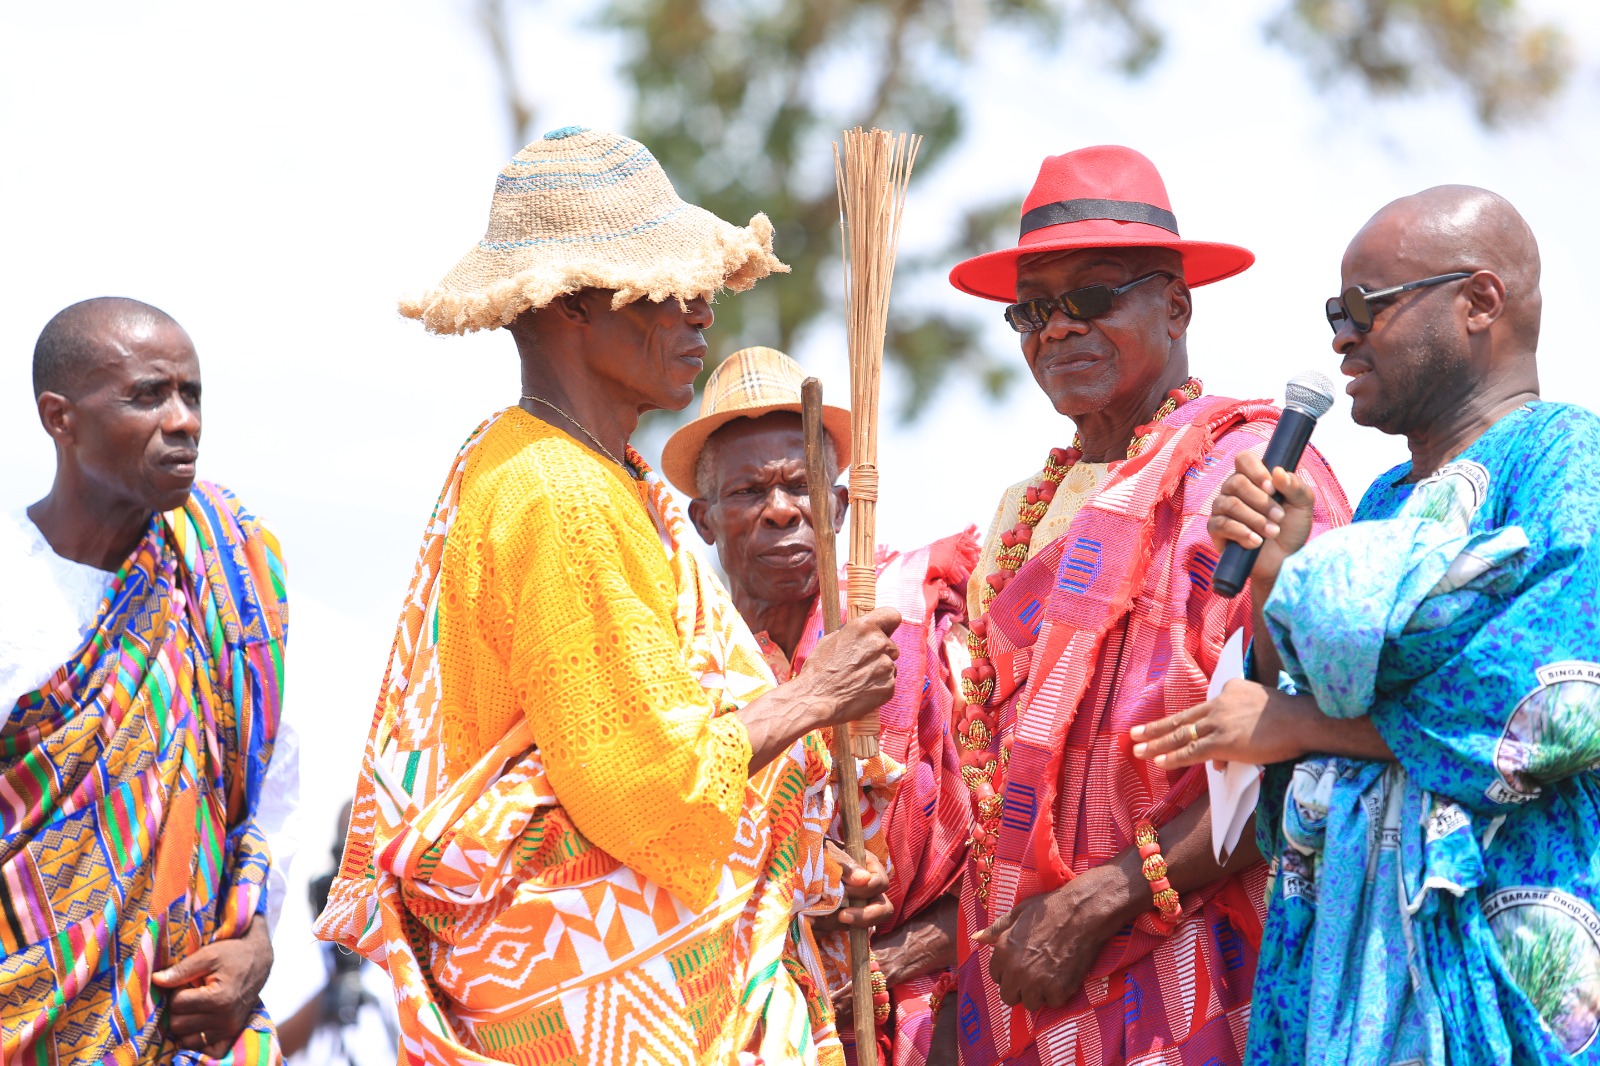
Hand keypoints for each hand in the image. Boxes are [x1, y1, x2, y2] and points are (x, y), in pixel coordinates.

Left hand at [153, 915, 271, 1055]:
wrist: (259, 960)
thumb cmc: (232, 954)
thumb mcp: (208, 954)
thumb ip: (181, 969)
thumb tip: (155, 980)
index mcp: (219, 999)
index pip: (176, 1004)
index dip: (177, 991)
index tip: (188, 981)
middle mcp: (225, 1018)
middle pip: (178, 1025)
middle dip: (179, 1009)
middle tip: (191, 993)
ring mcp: (229, 1029)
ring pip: (186, 1039)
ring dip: (185, 1024)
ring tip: (196, 1005)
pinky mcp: (231, 1033)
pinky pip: (203, 1048)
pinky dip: (196, 1037)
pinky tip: (198, 1023)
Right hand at [797, 607, 901, 726]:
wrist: (816, 700)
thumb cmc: (819, 670)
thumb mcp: (830, 639)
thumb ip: (853, 633)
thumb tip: (863, 630)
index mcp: (864, 627)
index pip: (892, 615)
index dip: (888, 624)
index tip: (883, 631)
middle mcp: (879, 643)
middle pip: (891, 644)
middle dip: (880, 652)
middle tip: (859, 663)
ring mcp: (887, 666)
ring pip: (890, 665)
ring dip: (878, 670)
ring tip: (857, 678)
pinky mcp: (889, 686)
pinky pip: (888, 682)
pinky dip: (878, 686)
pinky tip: (861, 690)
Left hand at [814, 840, 892, 932]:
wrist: (799, 861)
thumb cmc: (819, 851)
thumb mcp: (829, 852)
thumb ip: (845, 864)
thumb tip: (864, 879)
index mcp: (869, 869)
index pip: (880, 884)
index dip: (865, 890)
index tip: (846, 889)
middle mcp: (867, 890)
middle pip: (882, 910)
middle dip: (864, 917)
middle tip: (842, 916)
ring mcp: (856, 907)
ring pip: (858, 925)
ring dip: (835, 923)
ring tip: (813, 917)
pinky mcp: (840, 919)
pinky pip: (837, 931)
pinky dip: (823, 930)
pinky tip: (808, 923)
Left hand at [969, 870, 1125, 1010]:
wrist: (1082, 912)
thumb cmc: (1050, 909)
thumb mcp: (1018, 913)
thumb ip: (996, 929)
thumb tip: (976, 938)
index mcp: (1003, 951)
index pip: (996, 977)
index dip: (1008, 971)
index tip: (1020, 965)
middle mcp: (1017, 970)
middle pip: (1009, 996)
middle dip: (1019, 988)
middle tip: (1034, 975)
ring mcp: (1038, 982)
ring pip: (1030, 1004)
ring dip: (1038, 994)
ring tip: (1048, 977)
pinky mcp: (1059, 990)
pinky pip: (1053, 1003)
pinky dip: (1058, 994)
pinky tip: (1063, 976)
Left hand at [1131, 679, 1311, 768]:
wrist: (1306, 719)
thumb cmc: (1293, 717)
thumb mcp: (1262, 710)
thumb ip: (1240, 729)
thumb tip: (1220, 760)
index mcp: (1229, 690)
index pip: (1204, 711)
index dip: (1190, 727)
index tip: (1174, 733)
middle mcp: (1219, 703)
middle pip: (1182, 718)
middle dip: (1155, 728)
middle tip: (1134, 733)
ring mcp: (1220, 722)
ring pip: (1181, 735)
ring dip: (1156, 743)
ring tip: (1137, 750)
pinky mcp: (1224, 741)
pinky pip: (1192, 752)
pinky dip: (1172, 757)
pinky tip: (1159, 762)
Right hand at [1208, 450, 1317, 588]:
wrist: (1284, 561)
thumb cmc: (1292, 529)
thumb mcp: (1303, 506)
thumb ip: (1295, 487)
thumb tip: (1278, 471)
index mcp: (1253, 478)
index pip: (1244, 459)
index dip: (1256, 470)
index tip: (1272, 488)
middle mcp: (1233, 490)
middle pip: (1236, 482)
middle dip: (1261, 501)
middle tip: (1280, 517)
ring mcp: (1222, 508)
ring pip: (1230, 504)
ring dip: (1255, 519)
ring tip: (1273, 532)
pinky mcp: (1216, 529)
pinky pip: (1222, 524)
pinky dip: (1242, 532)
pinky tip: (1257, 542)